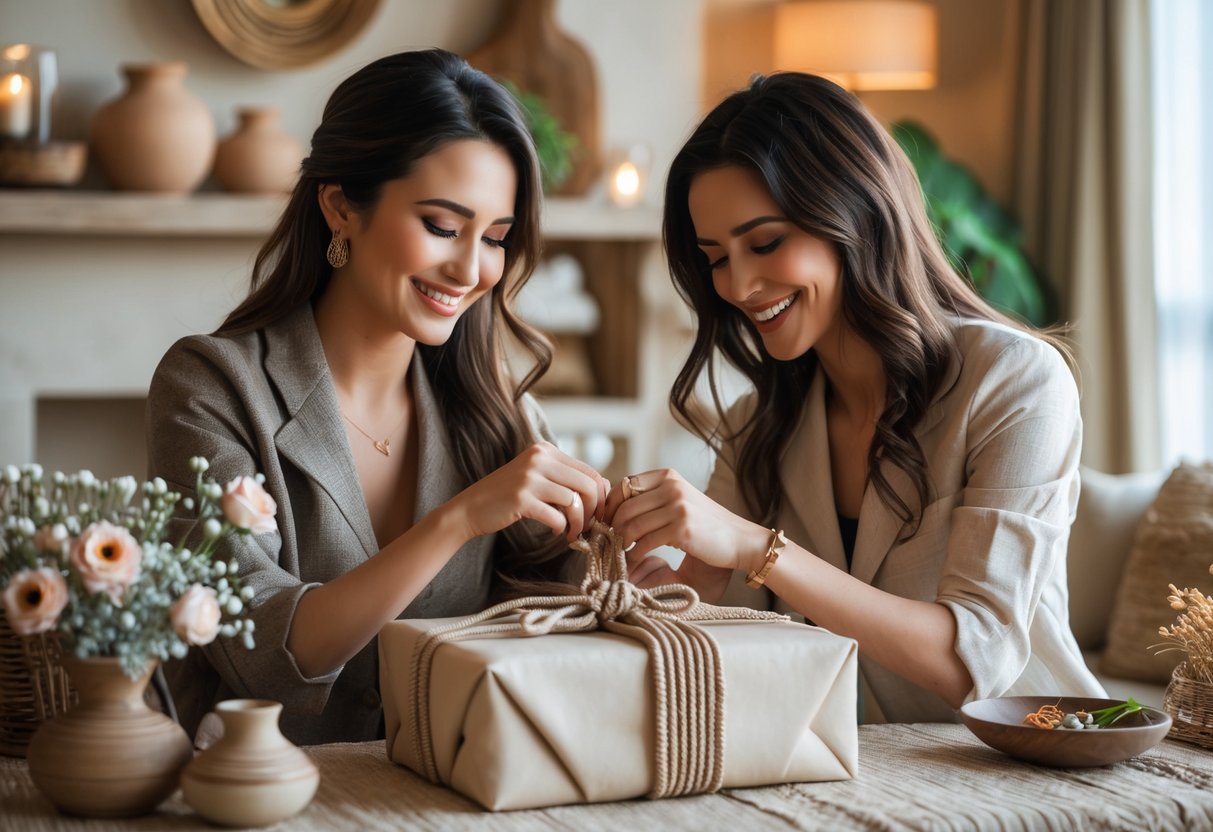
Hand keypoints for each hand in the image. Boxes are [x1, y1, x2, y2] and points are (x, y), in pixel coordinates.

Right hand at [447, 442, 607, 543]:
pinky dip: (562, 528)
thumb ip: (563, 478)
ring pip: (574, 501)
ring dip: (579, 522)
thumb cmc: (507, 496)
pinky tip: (557, 532)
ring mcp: (529, 477)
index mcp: (545, 450)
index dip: (601, 496)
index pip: (590, 471)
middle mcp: (539, 458)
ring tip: (572, 532)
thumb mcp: (536, 477)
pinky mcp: (521, 498)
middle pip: (588, 484)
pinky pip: (557, 516)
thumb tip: (602, 490)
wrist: (470, 508)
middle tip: (589, 525)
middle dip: (594, 510)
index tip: (598, 513)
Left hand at [604, 468, 770, 588]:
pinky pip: (644, 542)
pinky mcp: (681, 528)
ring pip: (631, 524)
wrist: (741, 540)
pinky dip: (633, 554)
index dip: (610, 505)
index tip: (605, 523)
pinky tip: (633, 560)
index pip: (624, 485)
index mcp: (668, 476)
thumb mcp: (678, 502)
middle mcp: (672, 486)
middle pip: (624, 505)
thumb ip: (652, 501)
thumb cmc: (707, 526)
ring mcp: (677, 506)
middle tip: (608, 543)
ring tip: (619, 553)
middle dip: (612, 527)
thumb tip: (612, 511)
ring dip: (620, 542)